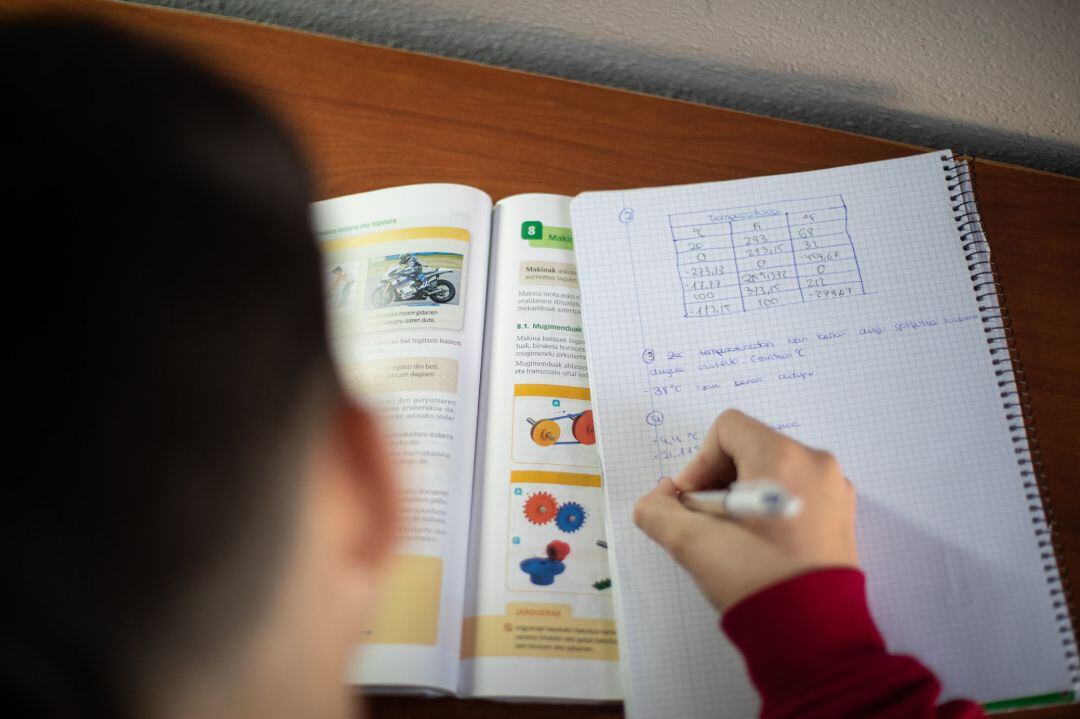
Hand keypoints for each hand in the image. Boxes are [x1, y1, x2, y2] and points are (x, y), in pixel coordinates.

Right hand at [633, 409, 856, 610]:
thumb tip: (659, 497)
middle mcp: (815, 463)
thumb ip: (658, 510)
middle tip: (709, 522)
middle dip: (720, 481)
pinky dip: (770, 508)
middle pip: (750, 448)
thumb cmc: (756, 580)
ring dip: (742, 496)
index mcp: (783, 457)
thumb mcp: (692, 544)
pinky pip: (796, 493)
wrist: (813, 635)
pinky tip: (759, 547)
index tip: (693, 502)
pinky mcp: (841, 516)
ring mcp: (833, 490)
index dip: (699, 462)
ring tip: (733, 538)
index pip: (727, 429)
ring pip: (772, 472)